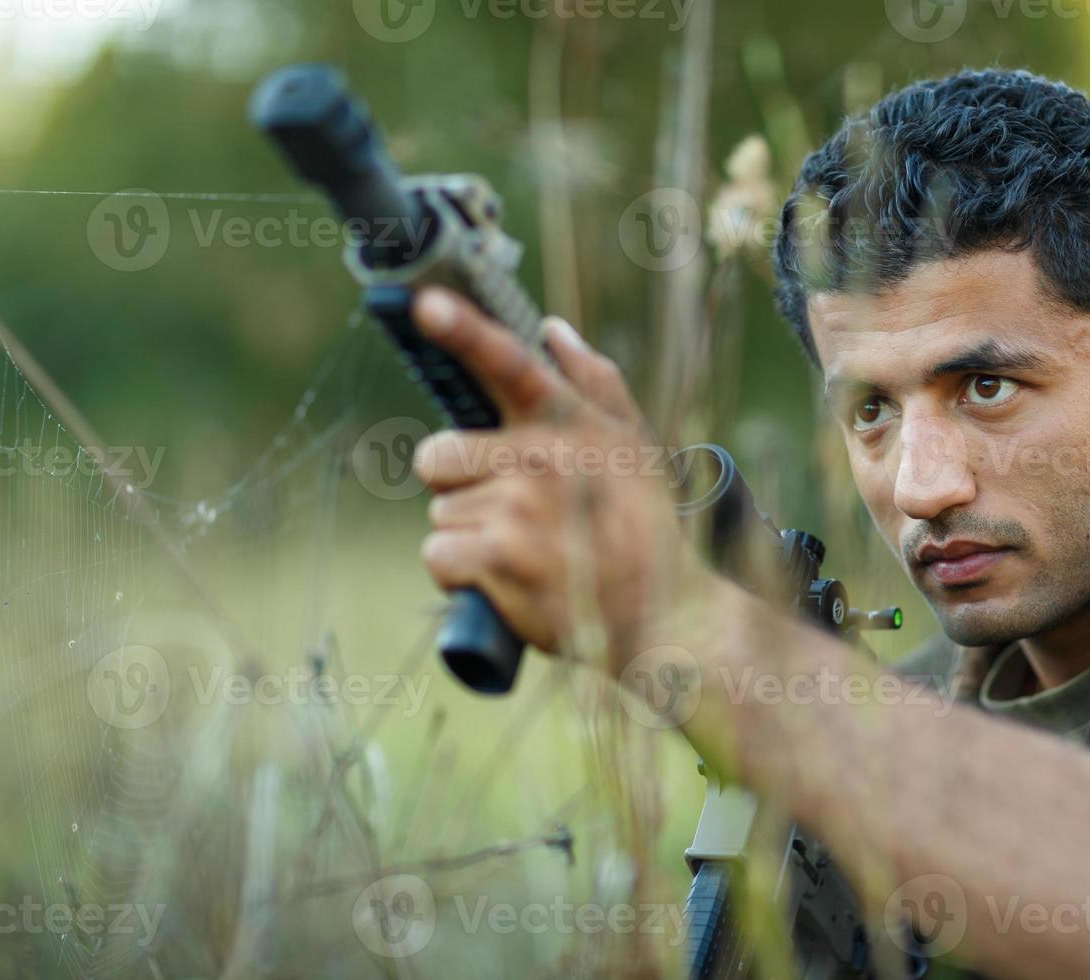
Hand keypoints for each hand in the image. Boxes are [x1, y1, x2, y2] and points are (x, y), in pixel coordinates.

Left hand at [410, 286, 704, 670]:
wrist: (664, 616)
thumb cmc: (644, 527)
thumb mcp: (635, 446)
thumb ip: (594, 381)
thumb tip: (551, 329)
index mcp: (569, 422)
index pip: (509, 364)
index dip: (463, 330)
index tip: (425, 303)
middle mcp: (541, 458)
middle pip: (437, 455)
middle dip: (460, 486)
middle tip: (514, 512)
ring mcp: (517, 508)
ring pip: (440, 512)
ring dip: (469, 535)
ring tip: (526, 551)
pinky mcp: (498, 558)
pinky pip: (438, 554)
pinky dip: (460, 574)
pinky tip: (504, 579)